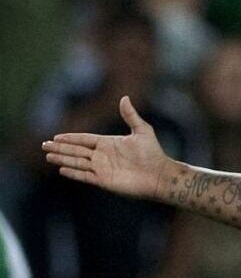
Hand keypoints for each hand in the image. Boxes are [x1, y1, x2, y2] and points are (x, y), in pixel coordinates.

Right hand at [42, 96, 169, 199]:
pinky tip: (61, 168)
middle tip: (44, 145)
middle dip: (60, 147)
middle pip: (76, 150)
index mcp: (109, 143)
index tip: (56, 136)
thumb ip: (130, 115)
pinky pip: (84, 175)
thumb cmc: (153, 153)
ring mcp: (102, 168)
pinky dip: (73, 172)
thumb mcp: (142, 131)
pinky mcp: (104, 180)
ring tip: (48, 155)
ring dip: (62, 158)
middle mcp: (103, 155)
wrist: (159, 175)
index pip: (84, 139)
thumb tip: (124, 97)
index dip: (70, 138)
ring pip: (77, 162)